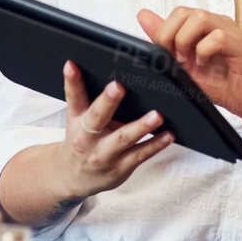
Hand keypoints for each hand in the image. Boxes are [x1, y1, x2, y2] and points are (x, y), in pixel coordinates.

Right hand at [54, 61, 172, 200]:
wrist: (72, 176)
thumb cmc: (82, 139)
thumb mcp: (78, 118)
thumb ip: (91, 98)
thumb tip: (118, 69)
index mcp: (76, 119)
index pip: (73, 97)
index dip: (72, 80)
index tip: (72, 64)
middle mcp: (87, 137)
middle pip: (96, 117)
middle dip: (108, 102)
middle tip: (118, 86)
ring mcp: (103, 154)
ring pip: (123, 139)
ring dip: (141, 127)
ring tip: (157, 115)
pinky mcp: (120, 167)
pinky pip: (140, 155)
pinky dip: (156, 144)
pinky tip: (169, 135)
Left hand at [137, 7, 241, 122]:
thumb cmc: (221, 84)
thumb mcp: (185, 64)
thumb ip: (165, 39)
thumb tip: (142, 15)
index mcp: (205, 26)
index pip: (177, 13)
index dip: (165, 32)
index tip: (166, 56)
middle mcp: (218, 24)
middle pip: (185, 12)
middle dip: (171, 36)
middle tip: (176, 59)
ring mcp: (231, 33)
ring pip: (200, 18)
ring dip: (186, 41)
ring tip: (190, 61)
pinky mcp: (241, 47)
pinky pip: (218, 37)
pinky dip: (205, 51)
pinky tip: (205, 65)